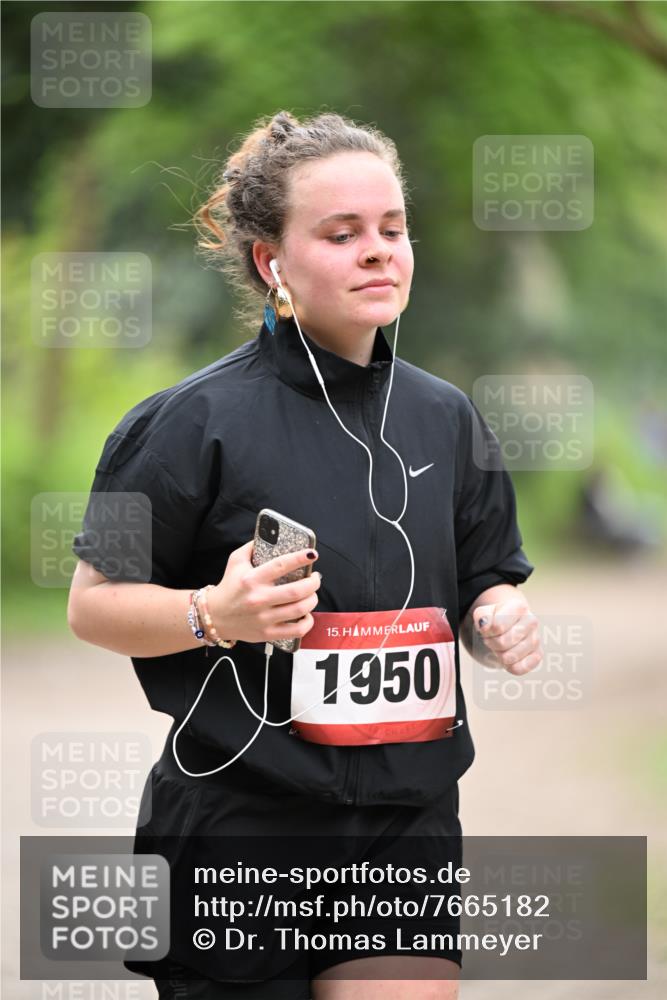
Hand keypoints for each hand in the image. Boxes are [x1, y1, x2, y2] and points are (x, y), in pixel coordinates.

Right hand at [207, 540, 321, 644]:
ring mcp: (263, 618)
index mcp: (251, 579)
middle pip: (297, 591)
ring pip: (299, 610)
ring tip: (312, 594)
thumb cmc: (229, 586)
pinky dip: (307, 622)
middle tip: (315, 578)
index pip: (281, 565)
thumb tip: (272, 535)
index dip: (300, 558)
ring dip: (312, 600)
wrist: (214, 616)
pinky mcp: (267, 633)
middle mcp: (258, 599)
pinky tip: (306, 615)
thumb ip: (252, 547)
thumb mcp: (235, 561)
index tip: (312, 554)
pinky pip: (296, 631)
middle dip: (313, 582)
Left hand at [472, 595, 541, 674]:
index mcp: (518, 607)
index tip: (487, 629)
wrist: (509, 627)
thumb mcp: (484, 613)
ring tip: (500, 647)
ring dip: (499, 655)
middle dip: (491, 643)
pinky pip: (519, 668)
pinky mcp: (538, 655)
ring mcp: (536, 639)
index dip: (486, 632)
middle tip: (492, 639)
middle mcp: (531, 621)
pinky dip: (509, 666)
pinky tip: (509, 658)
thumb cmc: (495, 619)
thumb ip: (481, 616)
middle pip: (502, 643)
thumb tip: (484, 625)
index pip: (497, 626)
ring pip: (509, 657)